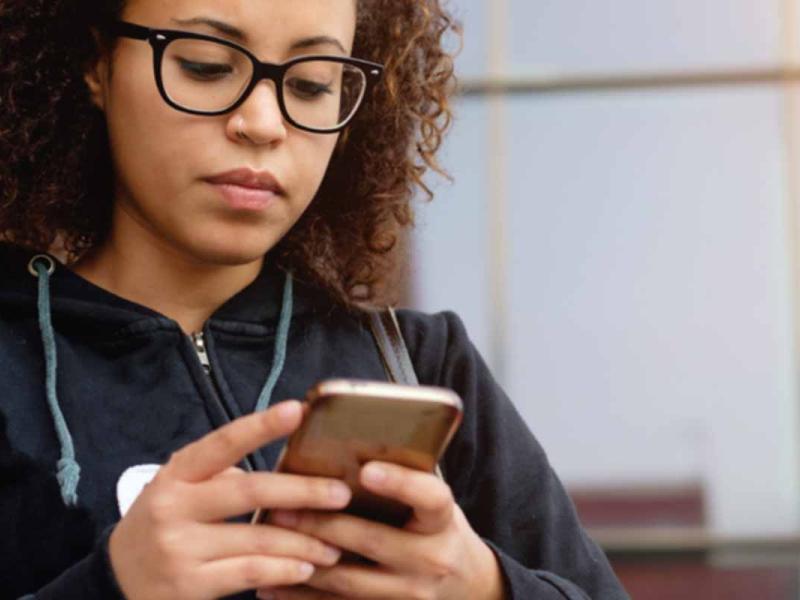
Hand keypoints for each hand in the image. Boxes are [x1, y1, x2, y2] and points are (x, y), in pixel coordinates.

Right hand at [108, 401, 352, 599]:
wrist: (117, 579)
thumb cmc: (166, 522)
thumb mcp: (181, 489)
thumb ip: (224, 476)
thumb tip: (290, 469)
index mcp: (178, 473)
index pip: (223, 443)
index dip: (260, 426)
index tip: (297, 410)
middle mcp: (175, 506)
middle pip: (249, 491)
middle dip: (302, 491)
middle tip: (341, 493)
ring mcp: (180, 547)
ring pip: (256, 539)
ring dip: (304, 542)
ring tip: (335, 543)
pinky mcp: (189, 585)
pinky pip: (248, 574)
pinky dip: (283, 570)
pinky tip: (306, 568)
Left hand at [258, 461, 505, 599]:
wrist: (465, 587)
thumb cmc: (436, 528)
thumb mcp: (433, 501)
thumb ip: (404, 477)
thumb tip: (351, 439)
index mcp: (443, 520)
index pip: (430, 497)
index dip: (400, 483)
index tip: (367, 469)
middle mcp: (431, 559)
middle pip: (372, 540)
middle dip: (322, 524)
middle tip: (281, 507)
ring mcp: (411, 595)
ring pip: (349, 581)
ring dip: (303, 560)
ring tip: (267, 540)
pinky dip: (304, 597)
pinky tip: (273, 584)